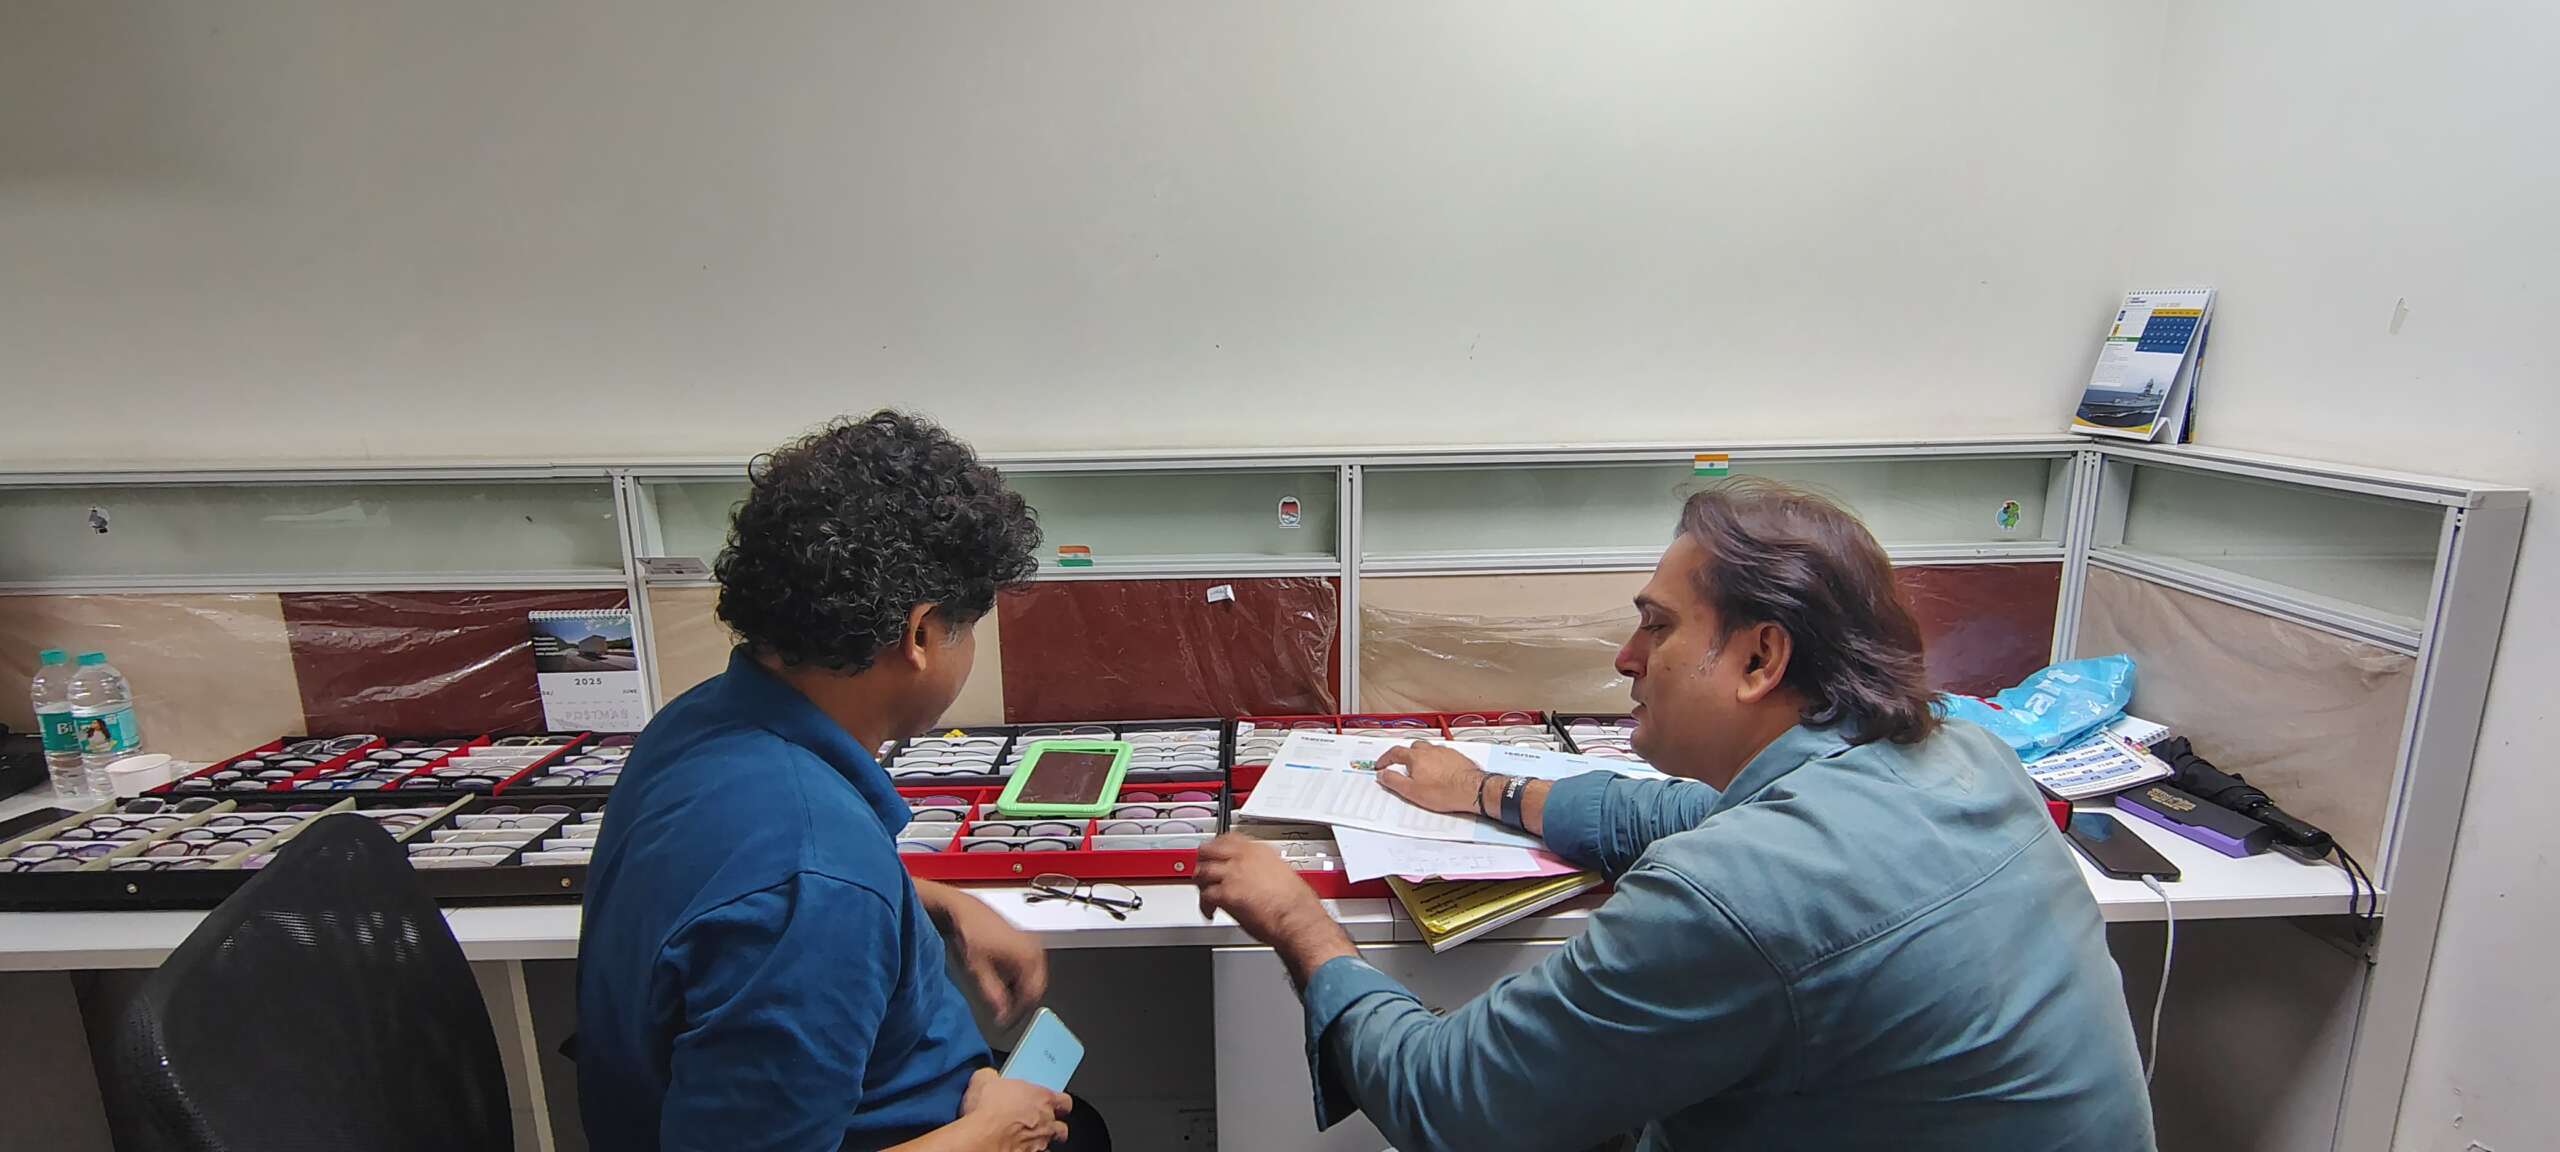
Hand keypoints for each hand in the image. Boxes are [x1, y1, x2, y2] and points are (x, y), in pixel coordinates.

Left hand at [940, 890, 1048, 1027]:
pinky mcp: (1024, 941)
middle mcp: (1034, 949)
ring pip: (1034, 977)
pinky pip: (1029, 967)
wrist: (962, 910)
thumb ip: (992, 995)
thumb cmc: (969, 931)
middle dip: (1022, 1003)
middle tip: (1006, 1016)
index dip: (1019, 1013)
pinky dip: (1019, 979)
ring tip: (1003, 1001)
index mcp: (1029, 956)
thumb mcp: (978, 970)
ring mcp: (1031, 943)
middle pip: (1036, 987)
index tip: (1006, 1022)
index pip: (1033, 994)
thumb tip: (1001, 1014)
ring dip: (1020, 991)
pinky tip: (1004, 984)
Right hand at [961, 1067, 1071, 1151]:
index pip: (1065, 1101)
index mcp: (1042, 1098)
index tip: (1053, 1103)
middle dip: (1052, 1124)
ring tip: (1029, 1136)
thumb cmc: (989, 1110)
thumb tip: (989, 1075)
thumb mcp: (984, 1080)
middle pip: (1060, 1126)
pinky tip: (1020, 1148)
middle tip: (1039, 1122)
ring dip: (1042, 1139)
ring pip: (1050, 1142)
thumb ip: (993, 1076)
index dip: (1059, 1103)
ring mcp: (1040, 1141)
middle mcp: (1047, 1121)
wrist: (982, 1137)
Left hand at [1196, 834, 1358, 983]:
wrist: (1297, 917)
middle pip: (1210, 850)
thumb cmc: (1297, 902)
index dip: (1217, 845)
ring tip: (1202, 891)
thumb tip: (1262, 876)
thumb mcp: (1283, 873)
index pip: (1229, 838)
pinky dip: (1205, 905)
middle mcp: (1243, 858)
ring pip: (1203, 871)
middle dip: (1202, 860)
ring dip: (1200, 882)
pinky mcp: (1226, 894)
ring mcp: (1233, 874)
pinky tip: (1209, 911)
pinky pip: (1206, 896)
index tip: (1215, 851)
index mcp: (1259, 850)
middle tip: (1201, 868)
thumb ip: (1267, 869)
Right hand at [1376, 741, 1489, 815]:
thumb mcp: (1412, 791)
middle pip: (1413, 747)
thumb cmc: (1445, 791)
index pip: (1395, 752)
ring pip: (1429, 750)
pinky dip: (1437, 760)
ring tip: (1422, 770)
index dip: (1385, 759)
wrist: (1472, 790)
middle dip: (1405, 755)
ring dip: (1422, 757)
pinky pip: (1443, 755)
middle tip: (1401, 766)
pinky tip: (1439, 771)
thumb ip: (1394, 781)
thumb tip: (1382, 774)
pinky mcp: (1457, 757)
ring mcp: (1445, 752)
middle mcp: (1431, 750)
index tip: (1381, 765)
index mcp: (1416, 757)